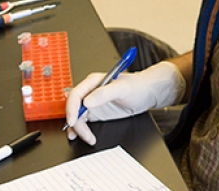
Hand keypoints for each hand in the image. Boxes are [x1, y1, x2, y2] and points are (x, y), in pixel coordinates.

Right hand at [65, 61, 185, 144]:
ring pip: (78, 116)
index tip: (74, 121)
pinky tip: (84, 136)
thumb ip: (103, 94)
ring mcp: (93, 103)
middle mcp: (90, 92)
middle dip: (75, 122)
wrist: (147, 93)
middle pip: (74, 108)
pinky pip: (84, 121)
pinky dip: (82, 130)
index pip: (75, 95)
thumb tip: (86, 102)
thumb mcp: (122, 89)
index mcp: (93, 82)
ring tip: (86, 137)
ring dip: (78, 128)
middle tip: (82, 133)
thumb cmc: (137, 86)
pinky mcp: (97, 112)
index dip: (71, 108)